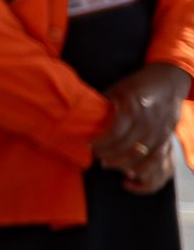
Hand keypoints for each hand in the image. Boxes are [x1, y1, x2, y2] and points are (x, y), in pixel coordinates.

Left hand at [94, 63, 188, 194]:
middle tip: (97, 157)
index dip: (100, 143)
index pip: (113, 134)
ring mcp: (159, 130)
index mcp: (132, 108)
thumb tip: (82, 119)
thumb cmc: (136, 84)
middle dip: (108, 155)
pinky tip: (130, 169)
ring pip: (140, 156)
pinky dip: (142, 166)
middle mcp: (147, 121)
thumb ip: (103, 106)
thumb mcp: (116, 90)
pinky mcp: (167, 136)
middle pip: (125, 147)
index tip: (89, 146)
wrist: (168, 80)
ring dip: (122, 163)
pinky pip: (155, 158)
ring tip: (108, 163)